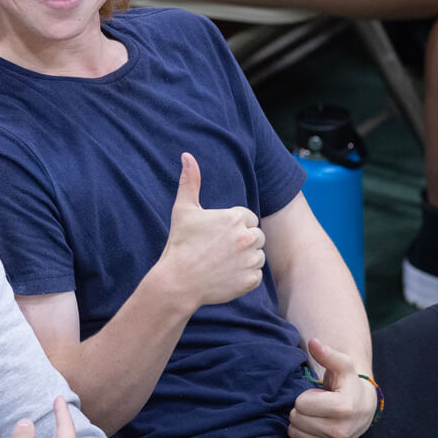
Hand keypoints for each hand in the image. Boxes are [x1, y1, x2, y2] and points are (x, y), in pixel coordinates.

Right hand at [156, 153, 264, 308]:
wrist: (178, 282)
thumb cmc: (180, 244)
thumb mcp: (183, 210)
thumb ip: (190, 181)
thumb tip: (187, 156)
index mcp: (235, 218)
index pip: (247, 219)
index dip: (233, 227)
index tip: (216, 236)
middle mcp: (247, 237)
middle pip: (256, 236)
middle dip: (242, 242)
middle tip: (219, 251)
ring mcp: (250, 260)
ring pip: (258, 256)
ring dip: (245, 259)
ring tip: (222, 263)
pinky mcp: (251, 280)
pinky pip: (256, 275)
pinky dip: (244, 277)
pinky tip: (225, 276)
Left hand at [289, 339, 377, 437]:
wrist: (363, 408)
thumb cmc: (348, 384)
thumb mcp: (342, 366)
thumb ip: (328, 355)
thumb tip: (314, 342)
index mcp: (344, 409)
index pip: (300, 404)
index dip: (306, 396)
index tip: (319, 395)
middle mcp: (341, 432)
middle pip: (296, 419)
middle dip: (301, 409)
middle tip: (316, 405)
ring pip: (294, 433)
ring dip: (300, 422)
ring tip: (316, 415)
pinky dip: (302, 435)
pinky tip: (314, 427)